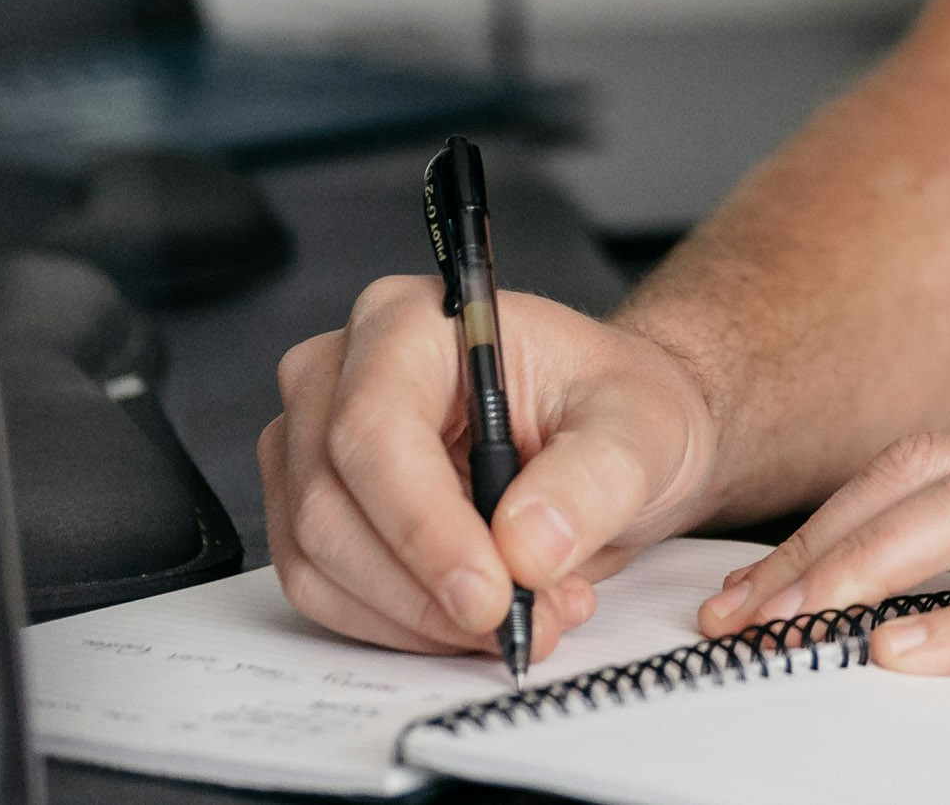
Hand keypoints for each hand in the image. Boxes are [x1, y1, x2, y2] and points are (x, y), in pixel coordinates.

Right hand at [260, 275, 720, 658]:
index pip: (374, 428)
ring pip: (321, 561)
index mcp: (408, 323)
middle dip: (431, 588)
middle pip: (333, 506)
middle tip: (528, 619)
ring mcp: (311, 445)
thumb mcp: (638, 428)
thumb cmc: (613, 406)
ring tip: (527, 610)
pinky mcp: (311, 511)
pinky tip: (478, 611)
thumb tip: (525, 549)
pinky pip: (326, 594)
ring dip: (422, 616)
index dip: (423, 525)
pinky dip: (403, 626)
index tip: (490, 596)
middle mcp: (339, 374)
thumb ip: (591, 480)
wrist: (607, 433)